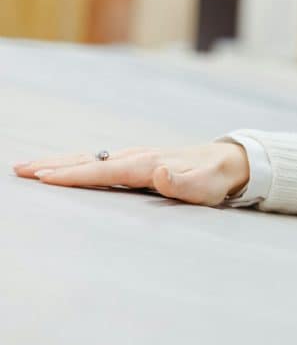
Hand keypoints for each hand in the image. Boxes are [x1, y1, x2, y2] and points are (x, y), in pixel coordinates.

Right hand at [11, 143, 250, 206]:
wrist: (227, 161)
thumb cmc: (215, 180)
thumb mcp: (204, 188)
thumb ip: (182, 184)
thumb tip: (160, 175)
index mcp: (146, 166)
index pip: (103, 172)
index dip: (74, 176)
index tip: (45, 179)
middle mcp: (136, 158)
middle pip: (88, 162)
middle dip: (53, 166)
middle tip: (19, 171)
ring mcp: (134, 157)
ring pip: (89, 159)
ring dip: (58, 163)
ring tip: (28, 168)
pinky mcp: (136, 160)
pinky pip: (98, 161)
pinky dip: (75, 162)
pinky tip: (61, 167)